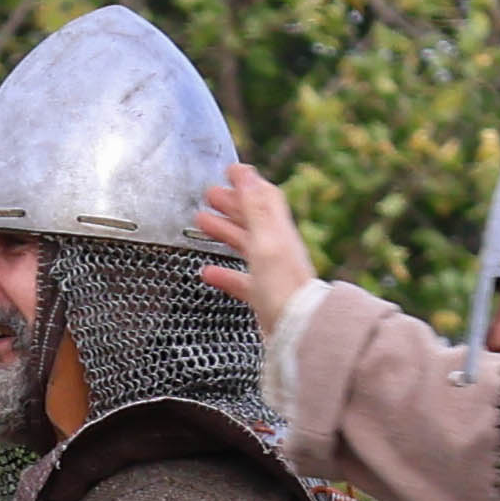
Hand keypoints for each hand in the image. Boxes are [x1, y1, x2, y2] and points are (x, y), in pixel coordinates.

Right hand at [194, 163, 313, 324]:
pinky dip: (223, 272)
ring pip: (244, 245)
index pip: (264, 197)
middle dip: (231, 204)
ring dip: (224, 231)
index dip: (247, 182)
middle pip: (252, 219)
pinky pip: (240, 279)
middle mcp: (276, 249)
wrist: (297, 330)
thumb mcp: (265, 242)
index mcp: (278, 232)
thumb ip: (255, 208)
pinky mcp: (263, 295)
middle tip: (210, 195)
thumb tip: (248, 174)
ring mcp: (270, 272)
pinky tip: (208, 272)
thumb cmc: (283, 288)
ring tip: (202, 223)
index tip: (229, 171)